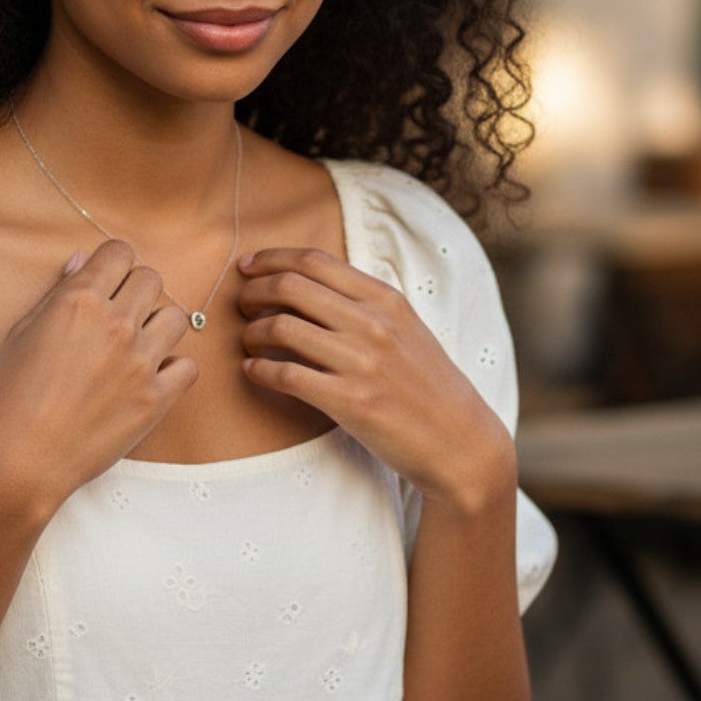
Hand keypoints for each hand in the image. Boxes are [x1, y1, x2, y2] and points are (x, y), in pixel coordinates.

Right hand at [0, 241, 196, 516]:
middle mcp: (116, 323)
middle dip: (137, 291)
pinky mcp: (156, 399)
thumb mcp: (22, 332)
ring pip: (177, 317)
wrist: (21, 458)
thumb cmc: (10, 396)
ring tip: (138, 345)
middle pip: (152, 278)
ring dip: (159, 325)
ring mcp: (141, 361)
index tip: (109, 280)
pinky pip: (187, 367)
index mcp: (79, 300)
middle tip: (120, 314)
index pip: (119, 252)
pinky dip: (174, 370)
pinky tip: (151, 378)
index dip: (114, 263)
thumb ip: (58, 292)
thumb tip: (82, 261)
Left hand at [237, 247, 513, 513]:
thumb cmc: (427, 385)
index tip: (248, 266)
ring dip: (252, 332)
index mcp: (386, 299)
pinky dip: (259, 371)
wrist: (460, 441)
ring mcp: (362, 362)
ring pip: (281, 328)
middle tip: (241, 304)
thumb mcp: (406, 329)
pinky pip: (286, 376)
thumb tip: (310, 284)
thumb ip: (364, 304)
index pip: (315, 261)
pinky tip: (254, 372)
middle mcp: (372, 323)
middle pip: (290, 287)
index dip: (273, 258)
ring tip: (248, 341)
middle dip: (253, 292)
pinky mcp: (350, 402)